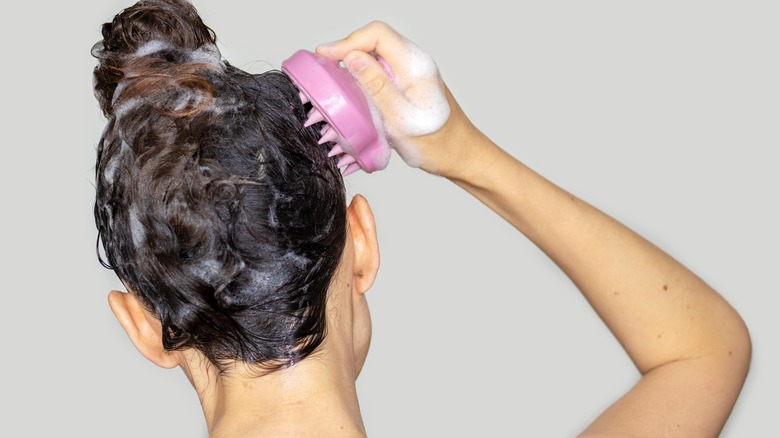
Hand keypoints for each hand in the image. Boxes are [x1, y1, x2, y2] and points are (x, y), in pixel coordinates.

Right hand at [316, 21, 484, 177]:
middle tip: (324, 67)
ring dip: (353, 62)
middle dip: (347, 50)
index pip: (377, 34)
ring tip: (332, 77)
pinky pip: (381, 71)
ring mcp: (411, 73)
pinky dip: (362, 76)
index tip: (326, 56)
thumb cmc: (437, 144)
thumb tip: (352, 58)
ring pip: (376, 55)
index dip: (348, 41)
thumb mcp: (401, 118)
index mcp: (416, 65)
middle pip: (374, 40)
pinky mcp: (407, 85)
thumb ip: (377, 86)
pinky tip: (351, 90)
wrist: (461, 156)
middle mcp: (414, 63)